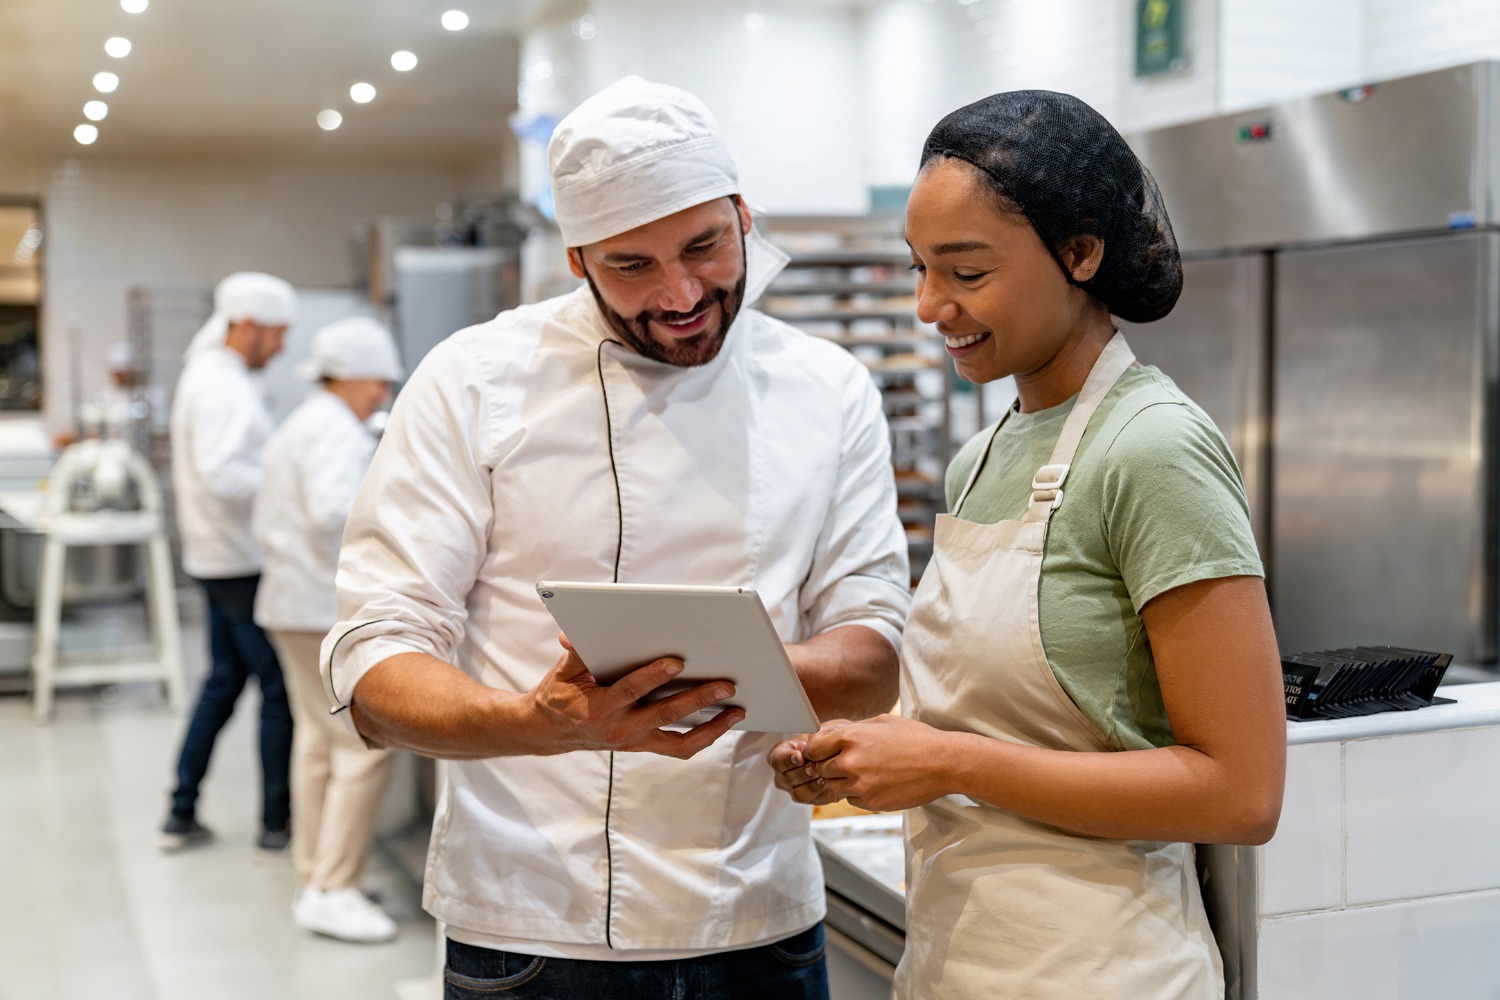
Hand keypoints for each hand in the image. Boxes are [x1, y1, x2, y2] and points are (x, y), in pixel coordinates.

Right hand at [526, 634, 743, 758]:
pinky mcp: (643, 745)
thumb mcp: (563, 670)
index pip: (630, 690)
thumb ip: (578, 651)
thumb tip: (579, 631)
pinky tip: (724, 723)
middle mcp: (620, 728)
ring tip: (737, 710)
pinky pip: (679, 747)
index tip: (677, 661)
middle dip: (699, 698)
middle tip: (726, 684)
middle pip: (665, 714)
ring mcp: (634, 741)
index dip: (653, 676)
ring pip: (680, 741)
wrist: (548, 731)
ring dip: (712, 727)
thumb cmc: (559, 694)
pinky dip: (704, 737)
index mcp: (599, 707)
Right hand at [767, 720, 852, 805]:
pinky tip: (831, 784)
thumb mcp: (818, 733)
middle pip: (788, 779)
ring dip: (814, 785)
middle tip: (817, 767)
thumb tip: (803, 748)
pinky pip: (815, 801)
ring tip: (825, 776)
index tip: (800, 756)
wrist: (838, 750)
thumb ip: (810, 740)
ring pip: (800, 794)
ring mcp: (794, 789)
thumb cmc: (823, 739)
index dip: (788, 760)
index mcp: (779, 756)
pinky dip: (824, 793)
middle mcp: (783, 775)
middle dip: (804, 773)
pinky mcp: (810, 799)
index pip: (777, 760)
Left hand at [802, 715, 956, 811]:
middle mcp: (850, 762)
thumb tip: (827, 733)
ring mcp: (860, 785)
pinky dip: (858, 793)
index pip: (813, 748)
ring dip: (843, 781)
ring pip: (834, 787)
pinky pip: (851, 800)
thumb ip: (850, 729)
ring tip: (867, 771)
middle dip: (830, 765)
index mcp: (850, 738)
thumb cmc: (914, 738)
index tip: (824, 752)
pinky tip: (878, 782)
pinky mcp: (870, 803)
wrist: (942, 763)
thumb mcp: (880, 722)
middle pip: (821, 769)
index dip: (817, 750)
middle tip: (850, 762)